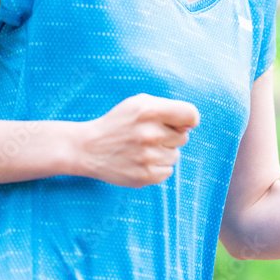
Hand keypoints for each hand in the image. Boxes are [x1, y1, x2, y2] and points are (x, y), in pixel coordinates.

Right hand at [75, 93, 199, 187]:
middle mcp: (150, 133)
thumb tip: (191, 124)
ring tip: (142, 149)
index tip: (181, 123)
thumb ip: (167, 108)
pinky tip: (140, 161)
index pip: (191, 114)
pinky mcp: (145, 176)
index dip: (189, 119)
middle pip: (183, 137)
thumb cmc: (118, 123)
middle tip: (148, 136)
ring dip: (163, 152)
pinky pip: (168, 171)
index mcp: (149, 110)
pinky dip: (158, 167)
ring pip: (175, 155)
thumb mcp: (138, 104)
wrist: (88, 148)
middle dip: (170, 135)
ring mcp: (147, 156)